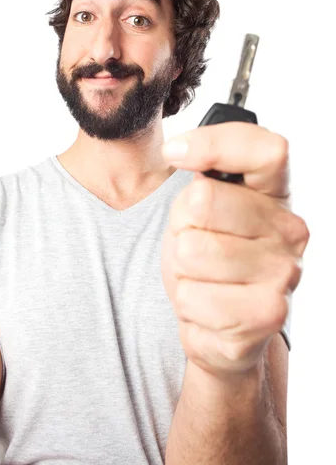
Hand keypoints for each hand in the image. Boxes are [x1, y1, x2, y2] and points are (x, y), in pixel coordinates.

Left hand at [160, 122, 309, 379]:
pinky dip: (188, 302)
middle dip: (182, 225)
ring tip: (202, 276)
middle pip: (205, 201)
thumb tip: (180, 152)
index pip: (265, 150)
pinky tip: (208, 305)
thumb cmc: (208, 257)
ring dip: (182, 268)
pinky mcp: (267, 316)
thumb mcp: (195, 208)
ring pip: (192, 252)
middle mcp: (290, 231)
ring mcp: (283, 274)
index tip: (175, 153)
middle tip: (197, 241)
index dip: (214, 144)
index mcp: (275, 195)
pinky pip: (193, 297)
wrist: (216, 319)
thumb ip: (197, 179)